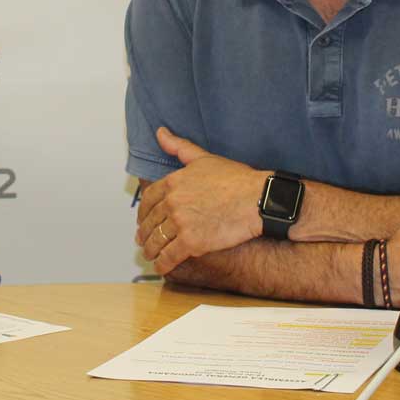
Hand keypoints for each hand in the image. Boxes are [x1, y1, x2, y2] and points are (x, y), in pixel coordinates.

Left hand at [135, 128, 266, 274]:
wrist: (257, 200)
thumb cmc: (236, 179)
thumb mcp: (205, 158)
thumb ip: (179, 147)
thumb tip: (160, 132)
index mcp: (173, 182)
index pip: (148, 200)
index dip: (142, 213)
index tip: (143, 219)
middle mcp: (173, 203)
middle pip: (150, 222)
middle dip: (144, 233)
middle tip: (142, 240)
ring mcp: (181, 224)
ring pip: (157, 241)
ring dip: (150, 250)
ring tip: (150, 255)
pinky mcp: (192, 243)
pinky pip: (169, 257)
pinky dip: (162, 264)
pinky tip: (161, 267)